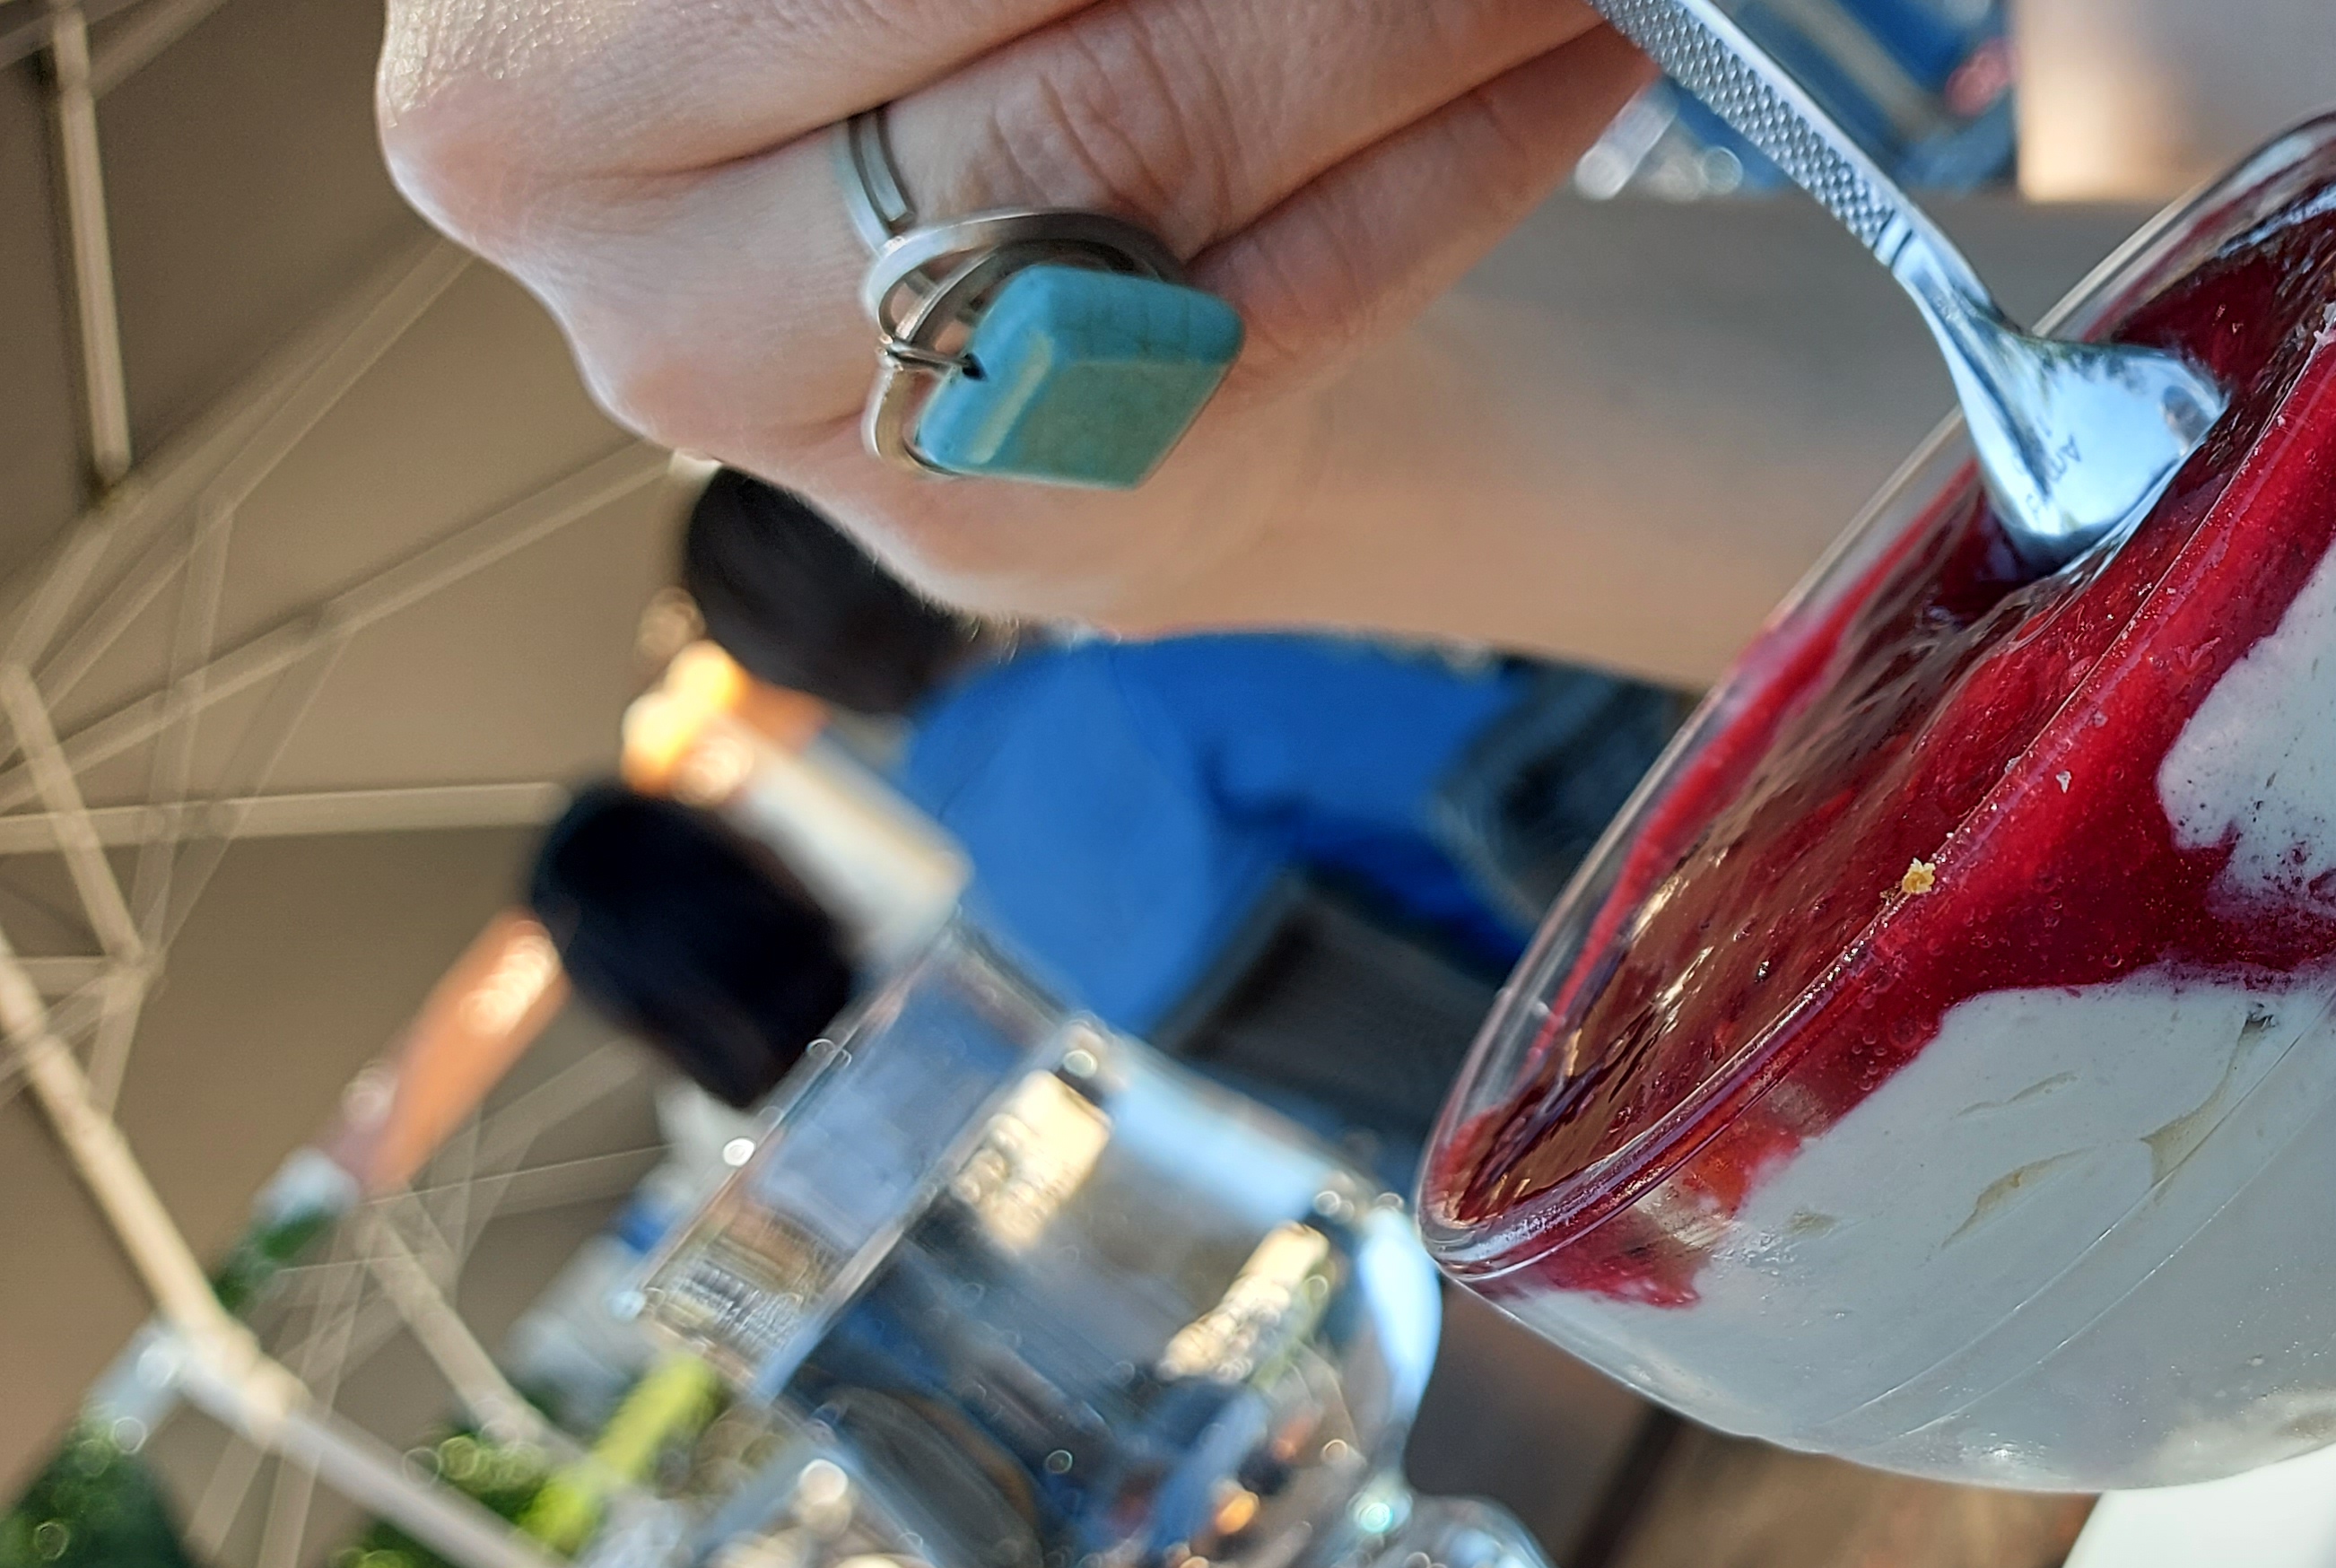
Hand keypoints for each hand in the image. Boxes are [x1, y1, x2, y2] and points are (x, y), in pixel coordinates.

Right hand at [379, 0, 1647, 629]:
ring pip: (1160, 166)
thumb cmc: (926, 55)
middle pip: (1056, 56)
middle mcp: (631, 260)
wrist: (982, 302)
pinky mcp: (1023, 521)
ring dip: (1417, 26)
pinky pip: (1282, 310)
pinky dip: (1462, 160)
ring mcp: (827, 431)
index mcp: (533, 68)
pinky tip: (1571, 61)